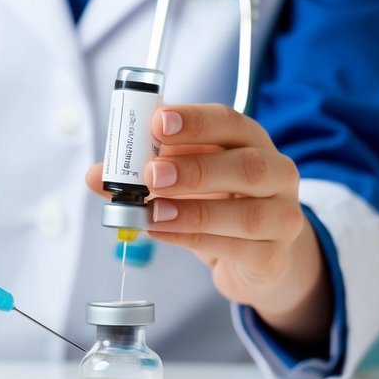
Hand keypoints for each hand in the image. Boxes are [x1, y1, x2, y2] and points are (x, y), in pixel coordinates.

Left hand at [85, 104, 331, 347]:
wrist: (262, 257)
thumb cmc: (221, 206)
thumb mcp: (184, 182)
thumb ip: (144, 174)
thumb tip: (96, 175)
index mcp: (253, 143)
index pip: (231, 123)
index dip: (195, 121)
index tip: (158, 122)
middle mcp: (277, 175)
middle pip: (246, 167)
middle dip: (194, 169)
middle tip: (151, 174)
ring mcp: (282, 218)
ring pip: (246, 214)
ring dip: (192, 212)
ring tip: (151, 212)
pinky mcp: (271, 257)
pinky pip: (237, 249)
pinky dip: (194, 240)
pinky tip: (162, 233)